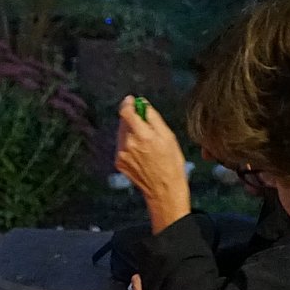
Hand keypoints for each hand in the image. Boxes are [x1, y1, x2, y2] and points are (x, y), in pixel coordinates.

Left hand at [114, 95, 191, 232]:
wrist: (164, 189)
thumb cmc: (171, 163)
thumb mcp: (168, 136)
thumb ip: (153, 117)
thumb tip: (142, 104)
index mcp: (142, 136)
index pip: (126, 112)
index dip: (128, 103)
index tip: (132, 101)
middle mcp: (128, 144)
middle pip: (123, 122)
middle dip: (133, 119)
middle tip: (146, 124)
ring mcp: (121, 154)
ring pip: (122, 134)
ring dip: (131, 132)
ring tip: (146, 143)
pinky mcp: (118, 162)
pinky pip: (121, 146)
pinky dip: (129, 144)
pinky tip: (141, 153)